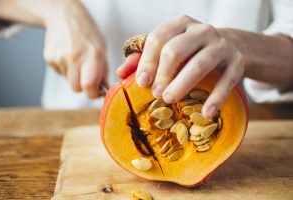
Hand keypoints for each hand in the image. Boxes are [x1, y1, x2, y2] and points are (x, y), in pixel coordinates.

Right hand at [43, 0, 107, 97]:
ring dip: (74, 76)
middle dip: (83, 86)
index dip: (93, 94)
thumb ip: (103, 71)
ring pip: (68, 82)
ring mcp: (60, 57)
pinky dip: (65, 69)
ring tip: (77, 60)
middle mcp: (75, 56)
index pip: (89, 86)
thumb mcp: (102, 49)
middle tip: (87, 75)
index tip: (95, 92)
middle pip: (76, 89)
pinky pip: (60, 73)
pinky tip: (68, 56)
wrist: (64, 16)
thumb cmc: (87, 33)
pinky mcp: (49, 58)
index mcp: (93, 55)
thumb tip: (104, 90)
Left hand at [117, 15, 243, 117]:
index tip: (141, 82)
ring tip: (170, 100)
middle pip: (176, 49)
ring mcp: (221, 45)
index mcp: (180, 24)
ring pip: (200, 64)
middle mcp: (201, 30)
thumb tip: (120, 73)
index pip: (158, 38)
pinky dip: (216, 97)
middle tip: (156, 94)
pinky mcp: (236, 62)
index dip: (147, 61)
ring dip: (183, 84)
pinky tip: (206, 113)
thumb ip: (143, 58)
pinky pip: (226, 80)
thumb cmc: (189, 52)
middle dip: (163, 74)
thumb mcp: (167, 49)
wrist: (228, 47)